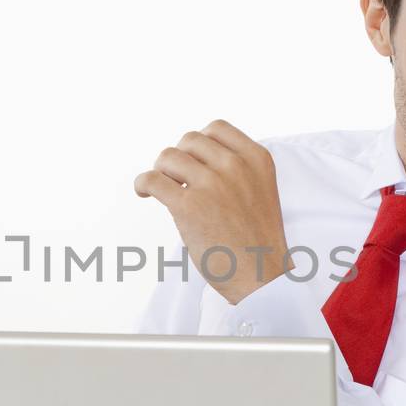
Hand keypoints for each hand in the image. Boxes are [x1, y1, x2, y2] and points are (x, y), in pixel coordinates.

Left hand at [133, 119, 291, 304]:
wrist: (262, 277)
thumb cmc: (258, 240)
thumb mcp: (261, 190)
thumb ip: (238, 170)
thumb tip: (194, 160)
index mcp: (256, 159)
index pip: (217, 128)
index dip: (199, 143)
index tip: (195, 160)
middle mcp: (235, 166)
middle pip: (189, 140)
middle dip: (180, 157)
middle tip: (178, 179)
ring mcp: (212, 184)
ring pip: (168, 157)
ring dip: (161, 170)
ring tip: (164, 188)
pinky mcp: (188, 206)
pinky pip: (151, 180)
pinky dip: (142, 184)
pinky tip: (144, 192)